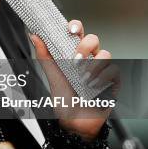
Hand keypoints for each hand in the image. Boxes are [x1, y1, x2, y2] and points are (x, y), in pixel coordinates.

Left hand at [31, 19, 117, 140]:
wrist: (73, 122)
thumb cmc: (63, 99)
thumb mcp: (51, 75)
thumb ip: (44, 55)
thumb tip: (34, 36)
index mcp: (74, 54)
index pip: (78, 33)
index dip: (76, 26)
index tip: (70, 29)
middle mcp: (89, 59)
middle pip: (94, 39)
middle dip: (85, 46)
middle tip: (75, 59)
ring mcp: (102, 69)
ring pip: (105, 53)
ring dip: (92, 65)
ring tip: (82, 78)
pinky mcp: (112, 81)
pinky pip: (113, 70)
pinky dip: (102, 77)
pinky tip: (92, 86)